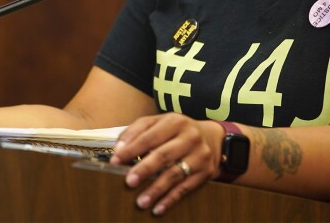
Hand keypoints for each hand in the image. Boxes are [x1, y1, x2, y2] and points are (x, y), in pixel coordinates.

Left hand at [110, 113, 224, 215]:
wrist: (213, 137)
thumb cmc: (177, 131)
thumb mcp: (160, 122)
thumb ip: (138, 131)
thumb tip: (119, 148)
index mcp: (175, 121)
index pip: (150, 136)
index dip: (132, 149)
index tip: (116, 161)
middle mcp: (190, 136)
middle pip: (163, 154)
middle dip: (144, 169)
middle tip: (129, 181)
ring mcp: (200, 154)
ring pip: (175, 174)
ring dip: (156, 189)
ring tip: (141, 201)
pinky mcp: (206, 172)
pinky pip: (186, 187)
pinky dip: (171, 199)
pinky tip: (158, 208)